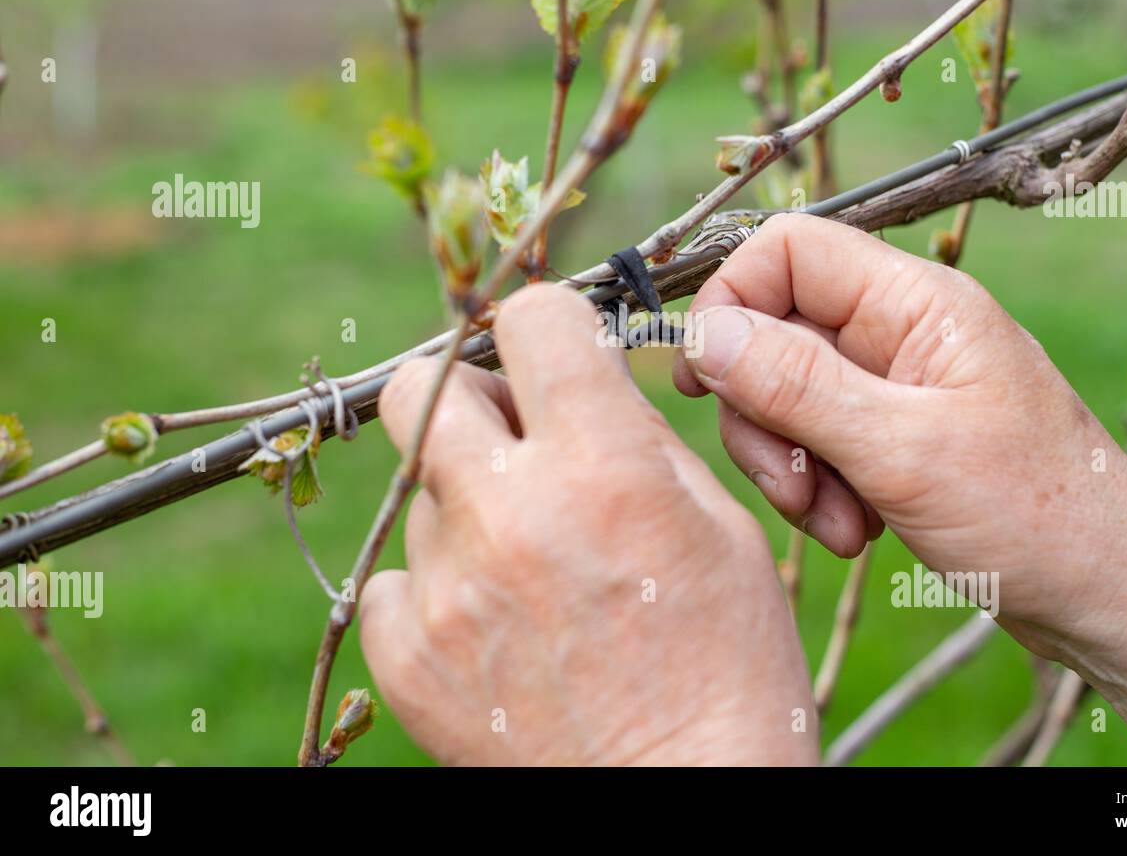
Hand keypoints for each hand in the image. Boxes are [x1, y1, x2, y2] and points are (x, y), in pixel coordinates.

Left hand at [360, 283, 817, 765]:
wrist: (683, 805)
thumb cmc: (729, 671)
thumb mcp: (722, 530)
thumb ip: (641, 440)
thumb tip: (585, 382)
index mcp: (604, 469)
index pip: (532, 321)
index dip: (549, 327)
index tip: (560, 356)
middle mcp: (510, 515)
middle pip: (420, 387)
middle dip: (468, 396)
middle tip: (514, 440)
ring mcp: (448, 590)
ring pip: (420, 491)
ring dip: (468, 506)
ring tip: (533, 569)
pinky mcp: (407, 657)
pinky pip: (396, 580)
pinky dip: (439, 587)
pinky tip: (497, 622)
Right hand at [674, 212, 1126, 653]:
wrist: (1111, 596)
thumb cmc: (1040, 515)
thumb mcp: (904, 451)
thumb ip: (797, 385)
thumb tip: (704, 333)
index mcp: (917, 303)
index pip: (789, 251)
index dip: (730, 302)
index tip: (705, 379)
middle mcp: (902, 332)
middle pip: (773, 333)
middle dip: (764, 417)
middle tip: (798, 487)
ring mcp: (897, 387)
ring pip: (786, 398)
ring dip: (793, 468)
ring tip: (842, 529)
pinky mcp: (894, 439)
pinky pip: (818, 445)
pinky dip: (821, 493)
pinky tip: (861, 534)